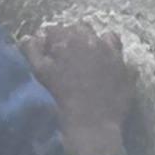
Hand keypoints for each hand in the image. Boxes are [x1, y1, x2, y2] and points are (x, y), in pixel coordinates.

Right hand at [23, 16, 136, 154]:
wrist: (91, 125)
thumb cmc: (61, 101)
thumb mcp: (40, 74)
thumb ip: (32, 51)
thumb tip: (28, 37)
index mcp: (67, 41)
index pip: (54, 29)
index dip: (49, 40)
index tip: (47, 52)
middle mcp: (91, 40)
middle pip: (79, 28)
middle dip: (72, 38)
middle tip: (67, 55)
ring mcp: (111, 52)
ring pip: (102, 36)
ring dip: (93, 42)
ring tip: (88, 57)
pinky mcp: (125, 67)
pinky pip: (120, 52)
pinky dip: (113, 54)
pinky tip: (108, 65)